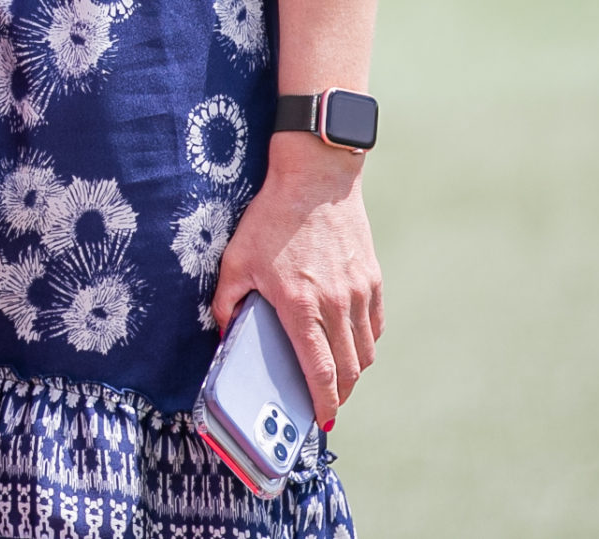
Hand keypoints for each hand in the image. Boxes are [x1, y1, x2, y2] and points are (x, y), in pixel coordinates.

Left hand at [211, 137, 382, 428]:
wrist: (316, 178)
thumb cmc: (271, 218)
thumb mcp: (236, 259)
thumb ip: (226, 301)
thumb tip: (223, 333)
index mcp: (301, 305)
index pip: (320, 370)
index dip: (324, 402)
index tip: (323, 420)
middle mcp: (336, 304)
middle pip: (349, 369)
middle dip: (340, 394)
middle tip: (327, 404)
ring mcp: (360, 292)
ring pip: (365, 350)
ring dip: (354, 371)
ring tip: (337, 377)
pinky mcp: (373, 279)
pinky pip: (374, 325)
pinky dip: (365, 342)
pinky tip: (350, 343)